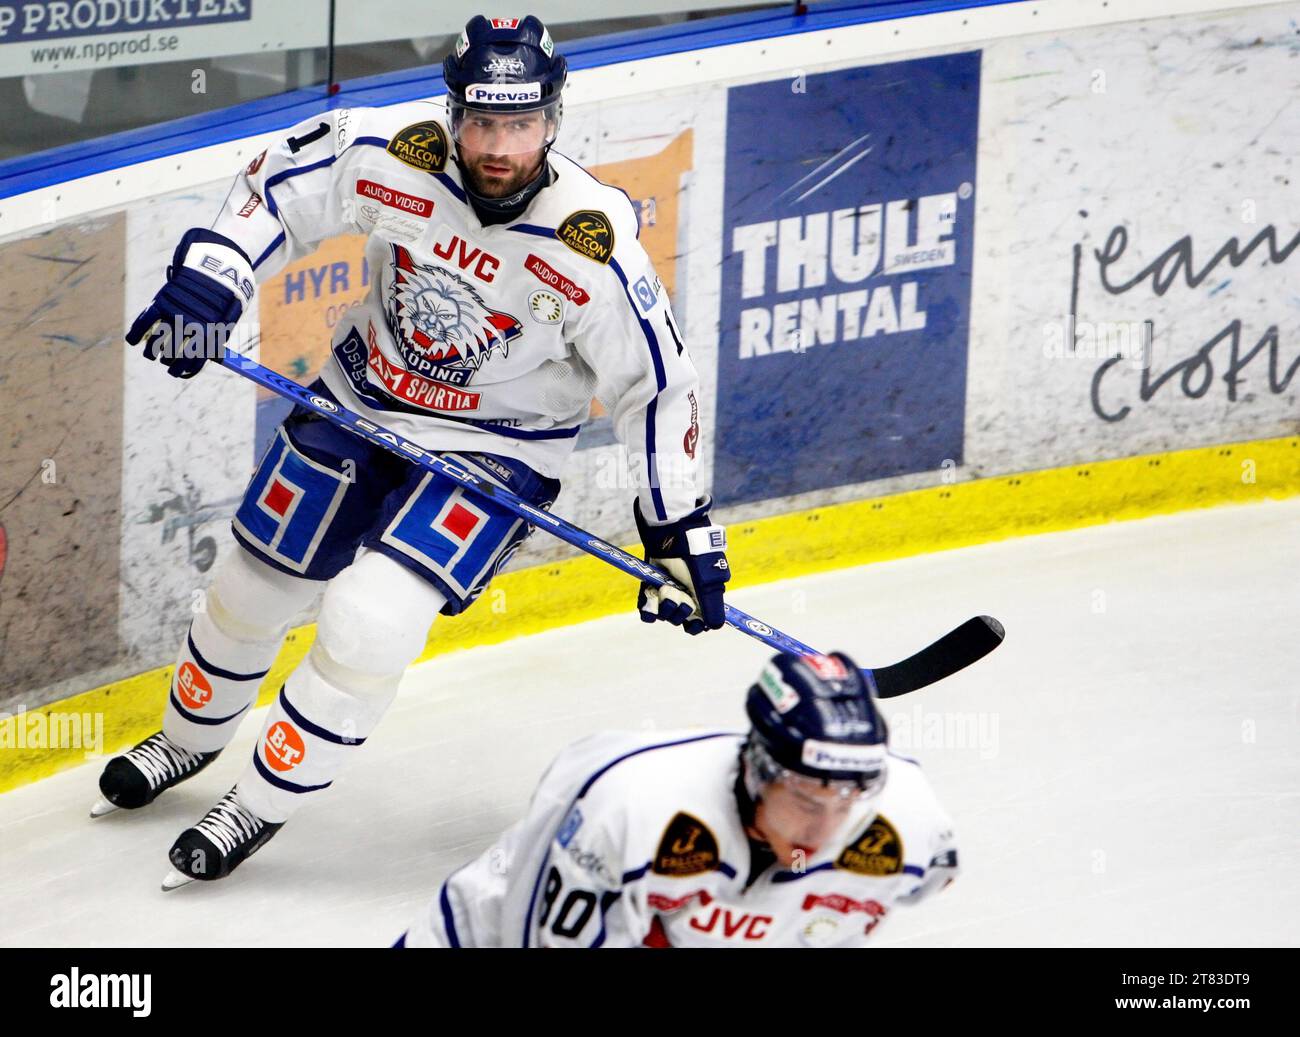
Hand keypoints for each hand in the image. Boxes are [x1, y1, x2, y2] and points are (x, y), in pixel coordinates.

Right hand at [126, 228, 254, 378]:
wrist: (217, 268)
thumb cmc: (223, 299)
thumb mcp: (226, 322)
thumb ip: (213, 343)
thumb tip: (203, 363)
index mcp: (209, 334)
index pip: (193, 361)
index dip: (184, 370)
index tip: (177, 373)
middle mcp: (191, 325)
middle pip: (173, 354)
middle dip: (168, 362)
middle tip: (166, 362)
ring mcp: (175, 313)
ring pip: (157, 342)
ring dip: (152, 352)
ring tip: (152, 355)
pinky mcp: (162, 301)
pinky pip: (145, 321)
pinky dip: (136, 333)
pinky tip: (133, 341)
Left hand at [634, 495, 729, 634]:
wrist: (673, 534)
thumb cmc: (696, 557)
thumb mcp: (708, 583)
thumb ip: (713, 606)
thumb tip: (716, 627)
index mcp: (701, 596)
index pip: (698, 623)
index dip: (695, 626)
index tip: (692, 624)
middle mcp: (684, 596)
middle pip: (679, 620)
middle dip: (679, 613)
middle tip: (680, 597)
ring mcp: (667, 591)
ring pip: (663, 615)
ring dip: (664, 607)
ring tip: (667, 589)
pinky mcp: (651, 586)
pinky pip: (646, 608)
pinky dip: (648, 608)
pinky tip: (652, 598)